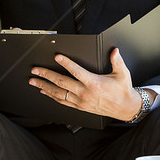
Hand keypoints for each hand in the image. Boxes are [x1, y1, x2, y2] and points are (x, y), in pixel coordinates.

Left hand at [29, 48, 143, 121]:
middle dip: (46, 75)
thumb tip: (114, 51)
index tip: (57, 56)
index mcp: (94, 83)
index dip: (66, 63)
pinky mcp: (80, 107)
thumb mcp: (123, 74)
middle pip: (61, 83)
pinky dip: (52, 96)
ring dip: (45, 86)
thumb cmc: (123, 90)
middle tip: (36, 70)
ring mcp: (81, 101)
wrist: (125, 108)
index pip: (76, 71)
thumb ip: (117, 61)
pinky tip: (45, 92)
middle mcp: (85, 93)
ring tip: (34, 81)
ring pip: (59, 93)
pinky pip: (63, 102)